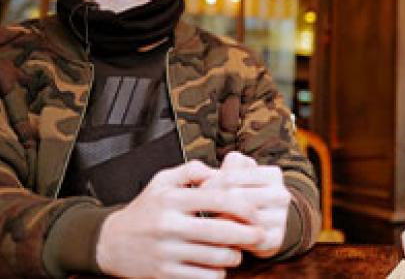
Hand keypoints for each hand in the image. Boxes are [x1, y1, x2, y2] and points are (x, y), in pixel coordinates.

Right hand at [96, 160, 263, 278]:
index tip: (256, 213)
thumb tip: (217, 170)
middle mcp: (169, 225)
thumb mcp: (161, 181)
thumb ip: (191, 170)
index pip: (219, 199)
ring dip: (234, 256)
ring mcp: (167, 252)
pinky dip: (217, 273)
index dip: (244, 206)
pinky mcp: (164, 274)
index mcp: (172, 200)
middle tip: (259, 234)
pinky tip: (218, 266)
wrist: (110, 243)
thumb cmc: (145, 209)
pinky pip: (203, 277)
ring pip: (216, 257)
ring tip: (236, 251)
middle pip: (222, 231)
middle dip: (249, 234)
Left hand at [201, 152, 291, 257]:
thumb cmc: (243, 194)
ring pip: (238, 220)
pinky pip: (244, 239)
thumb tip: (205, 176)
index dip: (208, 185)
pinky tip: (223, 237)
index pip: (229, 177)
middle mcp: (281, 195)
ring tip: (211, 222)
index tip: (200, 192)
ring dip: (219, 223)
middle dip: (212, 205)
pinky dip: (229, 239)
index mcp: (273, 174)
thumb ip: (221, 170)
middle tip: (201, 210)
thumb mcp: (235, 176)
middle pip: (234, 199)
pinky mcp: (276, 239)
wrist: (264, 224)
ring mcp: (281, 218)